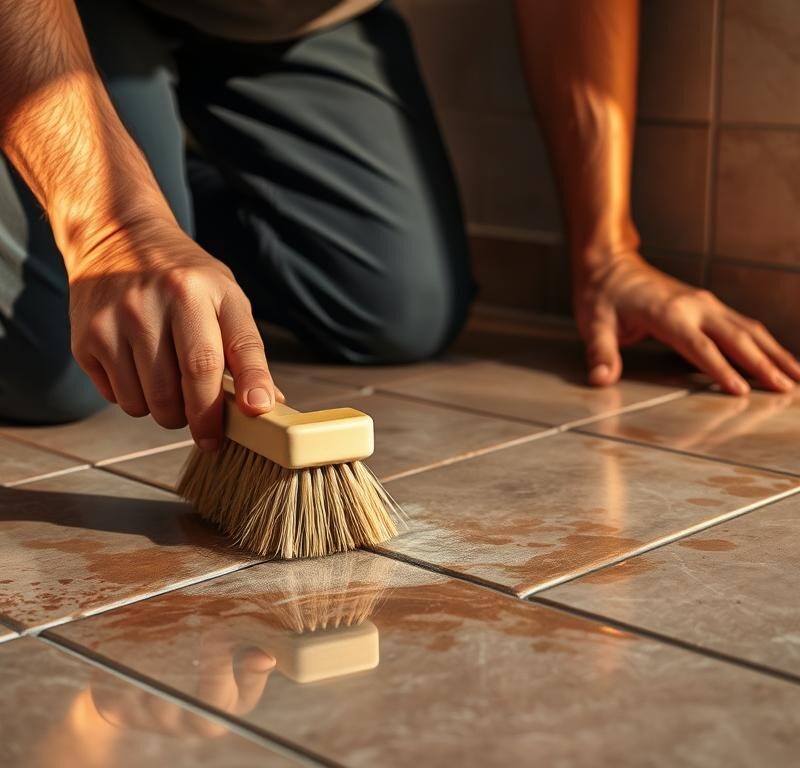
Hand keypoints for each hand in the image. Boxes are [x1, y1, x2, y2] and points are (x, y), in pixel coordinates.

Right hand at [68, 217, 284, 448]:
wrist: (117, 238)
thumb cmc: (182, 278)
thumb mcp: (224, 297)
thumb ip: (245, 348)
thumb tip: (264, 402)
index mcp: (199, 290)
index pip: (232, 349)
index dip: (249, 386)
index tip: (256, 413)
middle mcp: (157, 301)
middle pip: (189, 384)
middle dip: (202, 418)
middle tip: (205, 423)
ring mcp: (116, 320)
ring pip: (149, 403)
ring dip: (166, 412)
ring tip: (170, 386)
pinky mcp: (87, 338)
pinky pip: (117, 398)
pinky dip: (135, 399)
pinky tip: (139, 371)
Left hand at [573, 251, 799, 394]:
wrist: (609, 262)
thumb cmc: (601, 293)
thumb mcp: (592, 323)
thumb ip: (600, 352)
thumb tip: (601, 379)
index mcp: (668, 312)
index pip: (699, 346)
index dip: (719, 369)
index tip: (741, 391)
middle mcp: (694, 306)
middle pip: (736, 337)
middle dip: (763, 364)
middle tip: (787, 389)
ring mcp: (705, 303)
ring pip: (748, 329)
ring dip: (773, 353)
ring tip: (797, 377)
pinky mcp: (708, 306)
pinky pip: (743, 325)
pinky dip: (764, 343)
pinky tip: (778, 359)